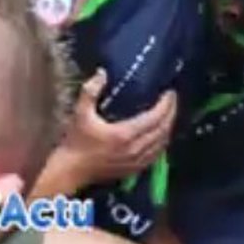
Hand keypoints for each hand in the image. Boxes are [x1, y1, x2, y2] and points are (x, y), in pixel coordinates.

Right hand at [61, 70, 177, 183]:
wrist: (71, 171)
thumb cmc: (76, 141)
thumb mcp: (80, 113)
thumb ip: (90, 91)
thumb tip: (102, 73)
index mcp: (125, 134)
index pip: (156, 117)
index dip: (166, 104)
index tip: (170, 92)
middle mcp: (135, 149)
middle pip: (163, 129)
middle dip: (171, 113)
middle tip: (172, 100)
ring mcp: (136, 161)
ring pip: (162, 143)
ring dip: (168, 128)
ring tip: (169, 114)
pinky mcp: (134, 170)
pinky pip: (156, 155)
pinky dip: (162, 143)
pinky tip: (161, 135)